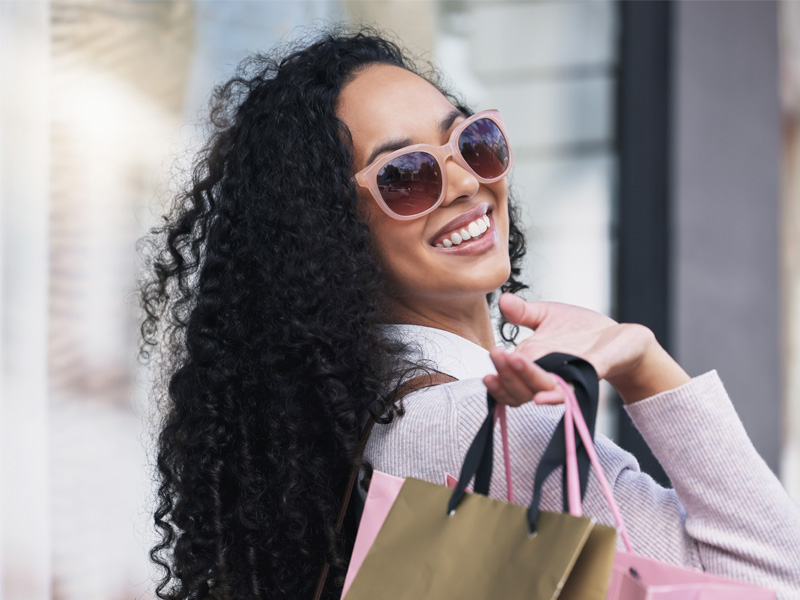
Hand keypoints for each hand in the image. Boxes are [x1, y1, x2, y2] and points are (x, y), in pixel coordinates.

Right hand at [483, 293, 690, 404]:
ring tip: (512, 360)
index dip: (495, 376)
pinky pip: (568, 394)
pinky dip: (552, 397)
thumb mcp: (548, 315)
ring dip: (521, 379)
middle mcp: (545, 376)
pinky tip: (540, 397)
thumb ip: (523, 313)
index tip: (488, 358)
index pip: (506, 379)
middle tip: (497, 355)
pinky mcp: (587, 377)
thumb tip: (503, 300)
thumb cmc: (584, 330)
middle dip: (504, 374)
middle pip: (516, 391)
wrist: (621, 336)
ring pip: (536, 391)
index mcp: (532, 364)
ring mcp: (566, 379)